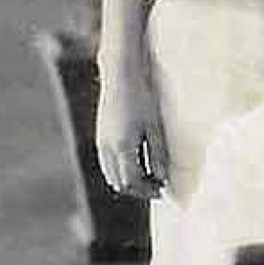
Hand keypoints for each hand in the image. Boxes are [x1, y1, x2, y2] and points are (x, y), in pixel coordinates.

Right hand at [95, 56, 168, 197]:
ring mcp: (101, 141)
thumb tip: (162, 178)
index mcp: (123, 147)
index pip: (131, 182)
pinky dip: (120, 169)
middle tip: (156, 188)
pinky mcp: (100, 134)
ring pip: (110, 173)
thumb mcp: (155, 126)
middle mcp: (107, 148)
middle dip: (137, 189)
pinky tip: (136, 163)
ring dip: (127, 180)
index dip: (147, 190)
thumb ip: (158, 154)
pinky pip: (107, 161)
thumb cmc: (143, 98)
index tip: (162, 190)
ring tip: (148, 179)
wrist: (120, 74)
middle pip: (118, 181)